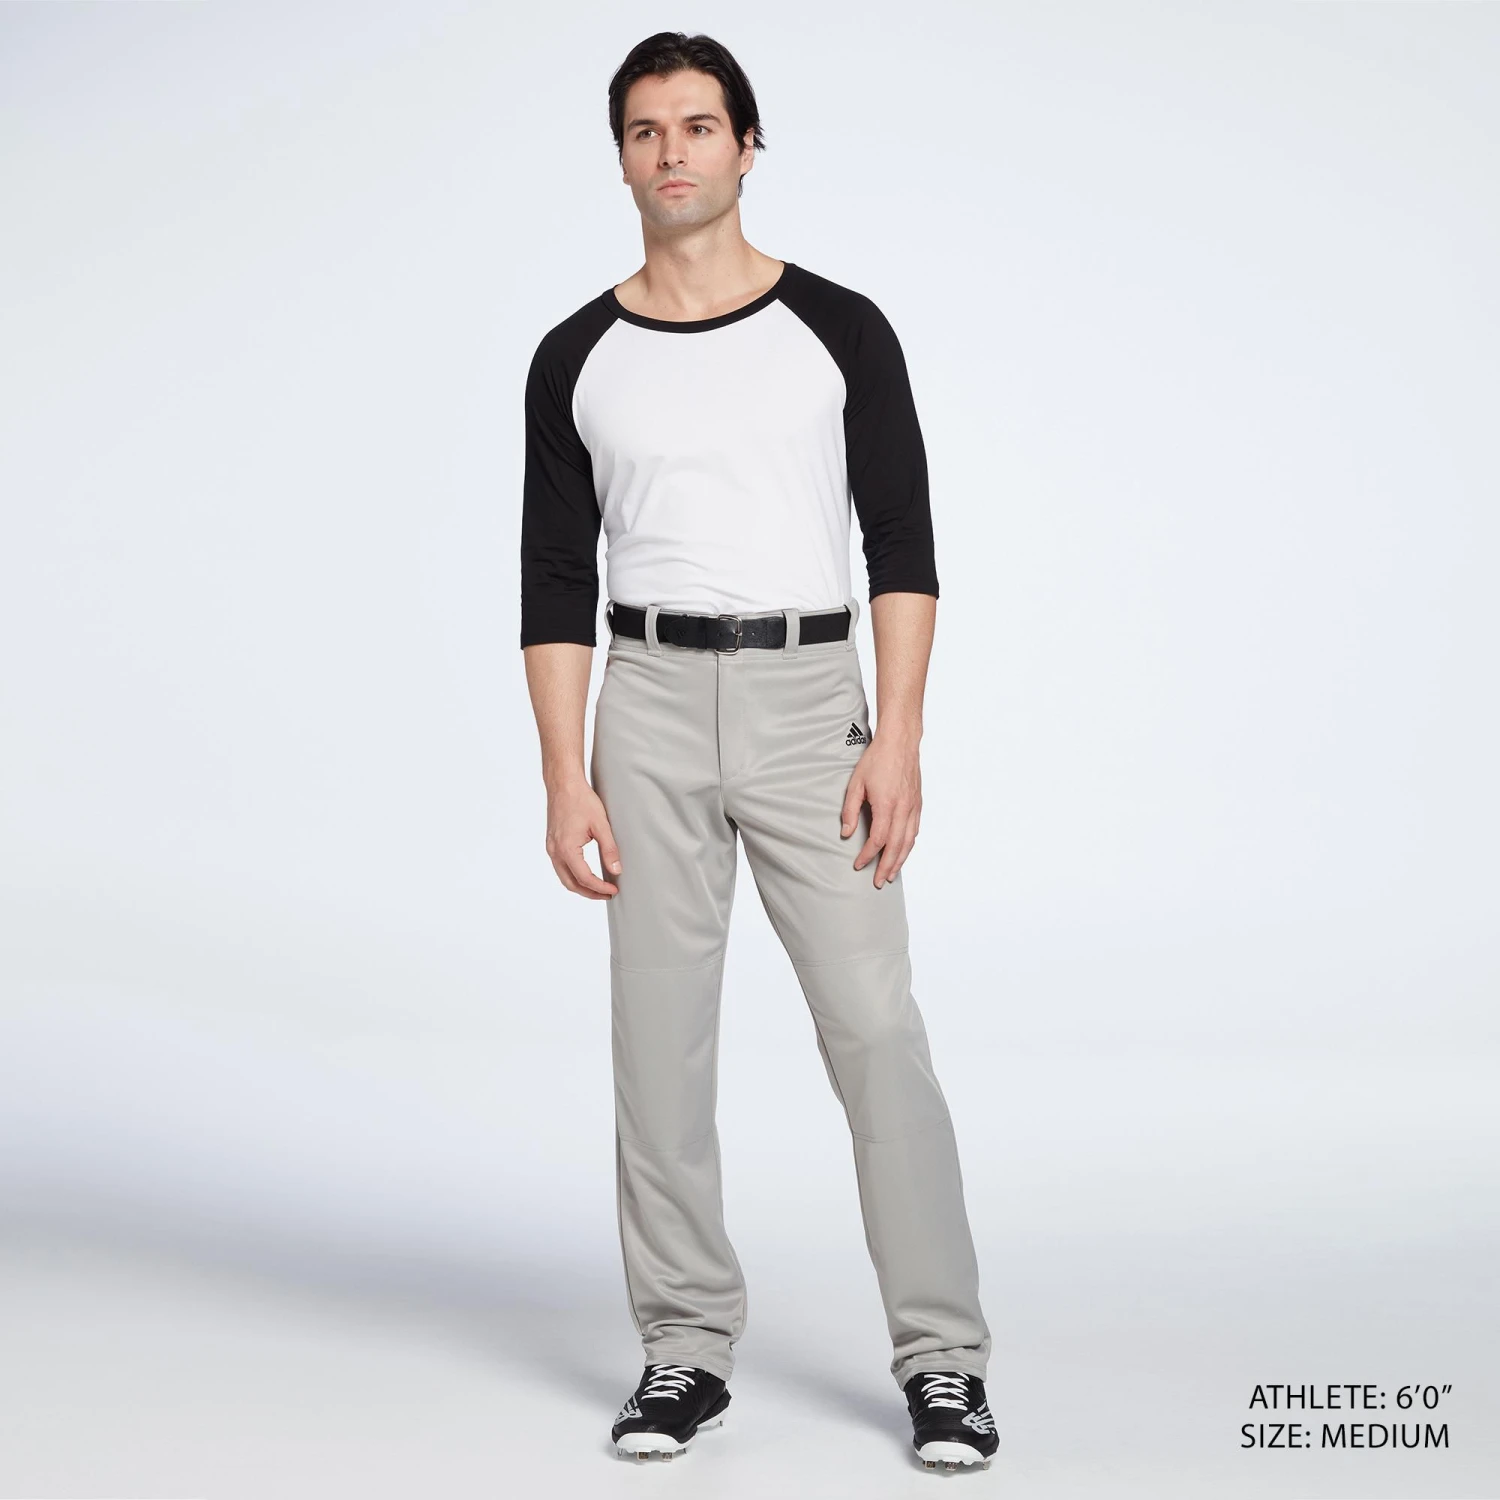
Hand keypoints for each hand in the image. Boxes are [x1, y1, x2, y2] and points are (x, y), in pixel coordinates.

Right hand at [546, 778, 621, 898]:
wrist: (563, 784)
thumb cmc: (581, 800)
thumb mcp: (601, 825)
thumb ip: (609, 849)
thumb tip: (616, 870)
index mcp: (566, 849)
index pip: (584, 878)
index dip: (600, 888)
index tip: (613, 890)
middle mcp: (554, 851)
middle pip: (570, 884)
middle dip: (589, 892)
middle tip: (607, 894)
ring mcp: (551, 848)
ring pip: (564, 877)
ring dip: (580, 886)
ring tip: (598, 887)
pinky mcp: (551, 843)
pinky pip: (560, 867)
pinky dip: (573, 875)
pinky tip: (585, 873)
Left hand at [839, 728, 921, 888]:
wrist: (900, 742)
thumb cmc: (877, 759)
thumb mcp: (855, 783)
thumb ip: (850, 810)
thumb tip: (846, 832)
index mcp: (887, 805)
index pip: (877, 840)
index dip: (867, 856)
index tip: (858, 865)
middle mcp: (903, 809)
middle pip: (896, 847)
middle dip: (887, 867)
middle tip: (879, 882)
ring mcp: (913, 807)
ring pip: (909, 842)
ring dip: (900, 860)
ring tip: (892, 874)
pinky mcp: (918, 803)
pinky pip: (915, 830)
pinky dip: (909, 845)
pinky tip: (903, 852)